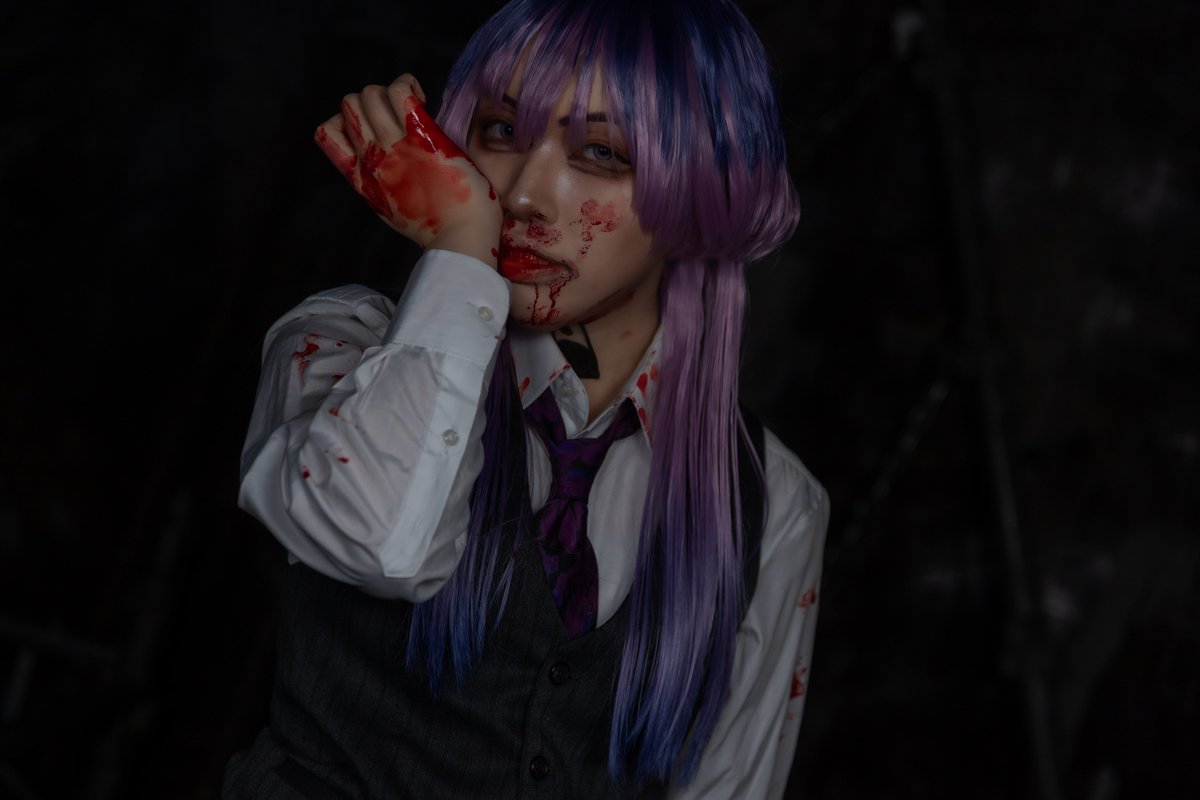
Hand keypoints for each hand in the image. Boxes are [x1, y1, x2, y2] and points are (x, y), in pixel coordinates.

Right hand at [315, 75, 500, 262]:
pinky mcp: (420, 138)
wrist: (461, 240)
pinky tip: (423, 99)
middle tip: (398, 116)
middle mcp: (371, 160)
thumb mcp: (395, 207)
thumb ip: (385, 183)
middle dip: (371, 100)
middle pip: (348, 105)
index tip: (373, 129)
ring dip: (390, 91)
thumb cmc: (440, 228)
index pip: (326, 134)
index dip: (344, 121)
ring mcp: (393, 148)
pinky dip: (407, 84)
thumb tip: (392, 163)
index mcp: (362, 179)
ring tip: (414, 106)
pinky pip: (398, 91)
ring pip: (368, 94)